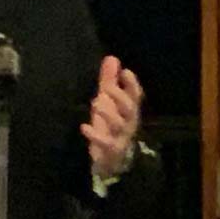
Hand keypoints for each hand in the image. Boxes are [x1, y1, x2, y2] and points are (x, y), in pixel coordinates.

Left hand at [81, 56, 142, 178]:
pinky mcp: (112, 150)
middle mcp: (129, 122)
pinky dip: (95, 135)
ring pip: (119, 124)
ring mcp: (121, 137)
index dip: (132, 84)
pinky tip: (84, 127)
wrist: (113, 161)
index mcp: (129, 110)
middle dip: (120, 97)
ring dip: (108, 113)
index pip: (135, 95)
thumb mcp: (109, 102)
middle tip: (107, 89)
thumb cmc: (110, 126)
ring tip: (96, 103)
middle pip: (129, 108)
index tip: (125, 71)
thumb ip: (110, 81)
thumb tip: (112, 58)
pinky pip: (106, 143)